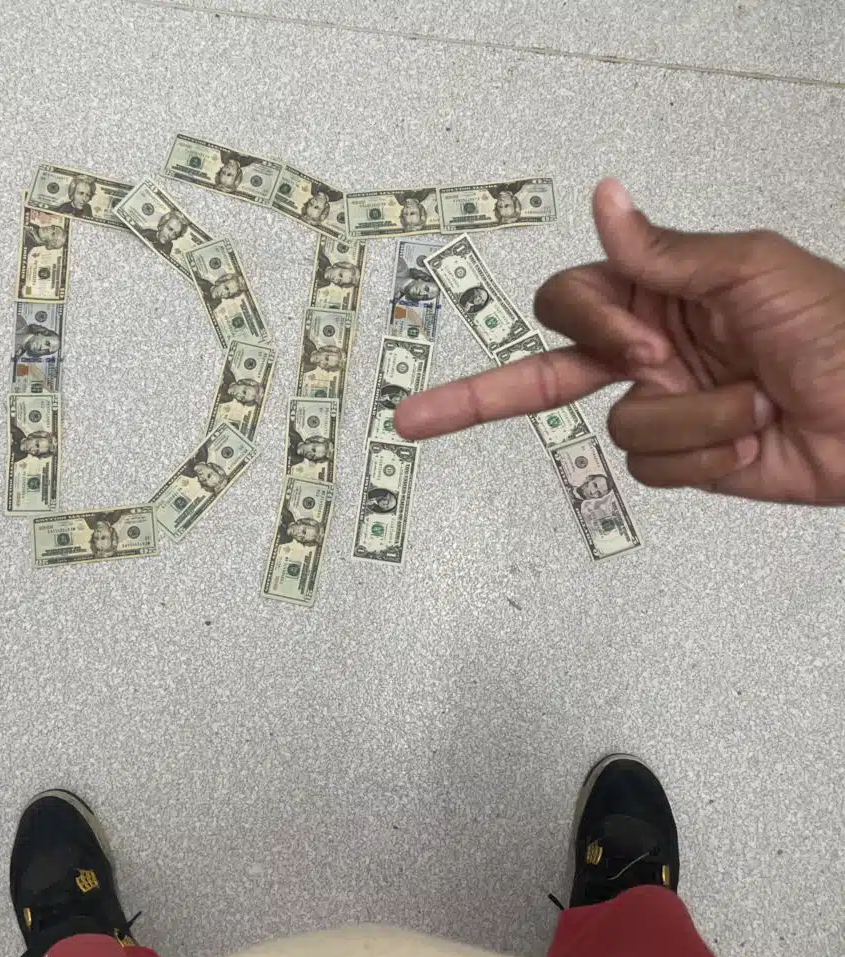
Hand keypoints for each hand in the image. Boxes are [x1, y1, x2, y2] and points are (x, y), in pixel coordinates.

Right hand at [395, 179, 844, 504]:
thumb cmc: (838, 330)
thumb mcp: (752, 271)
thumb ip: (665, 251)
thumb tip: (605, 196)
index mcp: (659, 294)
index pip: (570, 303)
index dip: (593, 327)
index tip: (642, 343)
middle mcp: (648, 352)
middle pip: (542, 373)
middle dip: (481, 397)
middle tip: (441, 411)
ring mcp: (662, 409)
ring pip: (621, 429)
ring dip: (696, 419)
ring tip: (757, 404)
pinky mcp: (684, 460)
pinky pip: (656, 470)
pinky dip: (708, 454)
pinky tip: (752, 439)